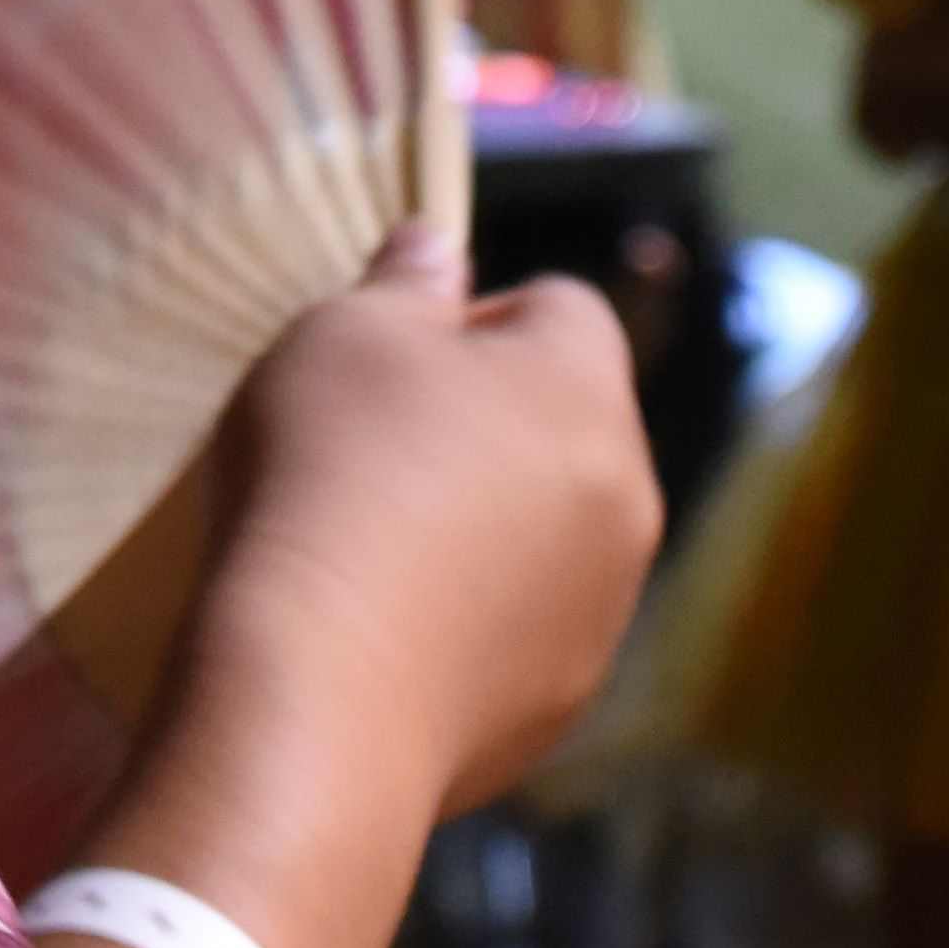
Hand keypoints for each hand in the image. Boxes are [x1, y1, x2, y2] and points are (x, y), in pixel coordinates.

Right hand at [183, 224, 656, 821]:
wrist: (321, 694)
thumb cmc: (328, 479)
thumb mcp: (341, 336)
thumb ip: (404, 282)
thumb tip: (436, 247)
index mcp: (585, 387)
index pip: (560, 305)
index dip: (470, 319)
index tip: (385, 363)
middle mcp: (627, 494)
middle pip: (561, 423)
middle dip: (480, 426)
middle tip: (367, 453)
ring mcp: (605, 607)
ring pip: (547, 530)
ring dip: (481, 524)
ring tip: (370, 547)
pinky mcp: (565, 700)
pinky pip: (522, 627)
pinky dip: (470, 618)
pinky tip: (384, 630)